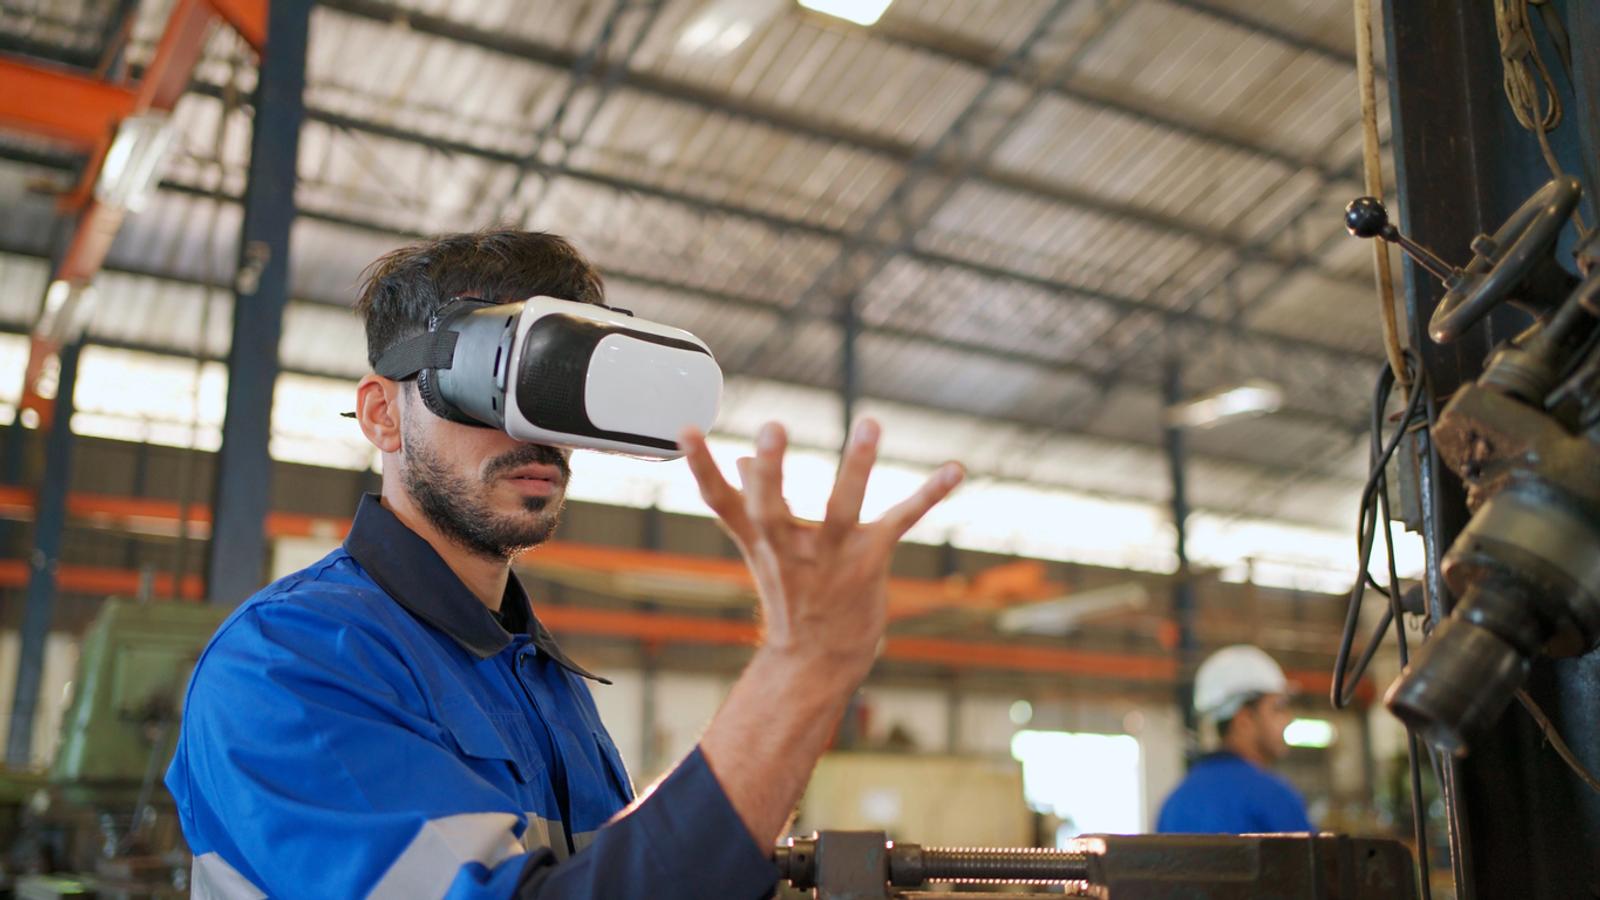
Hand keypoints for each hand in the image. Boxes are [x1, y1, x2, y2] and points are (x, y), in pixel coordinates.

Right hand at [680, 419, 963, 681]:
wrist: (817, 662)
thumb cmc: (790, 597)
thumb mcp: (764, 553)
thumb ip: (751, 505)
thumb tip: (740, 463)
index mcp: (758, 540)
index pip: (720, 501)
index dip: (701, 467)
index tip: (686, 429)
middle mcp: (789, 548)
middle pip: (771, 507)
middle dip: (771, 470)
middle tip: (771, 428)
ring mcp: (831, 556)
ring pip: (842, 508)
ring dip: (857, 466)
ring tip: (869, 423)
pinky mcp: (869, 560)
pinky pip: (900, 520)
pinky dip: (929, 493)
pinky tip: (955, 469)